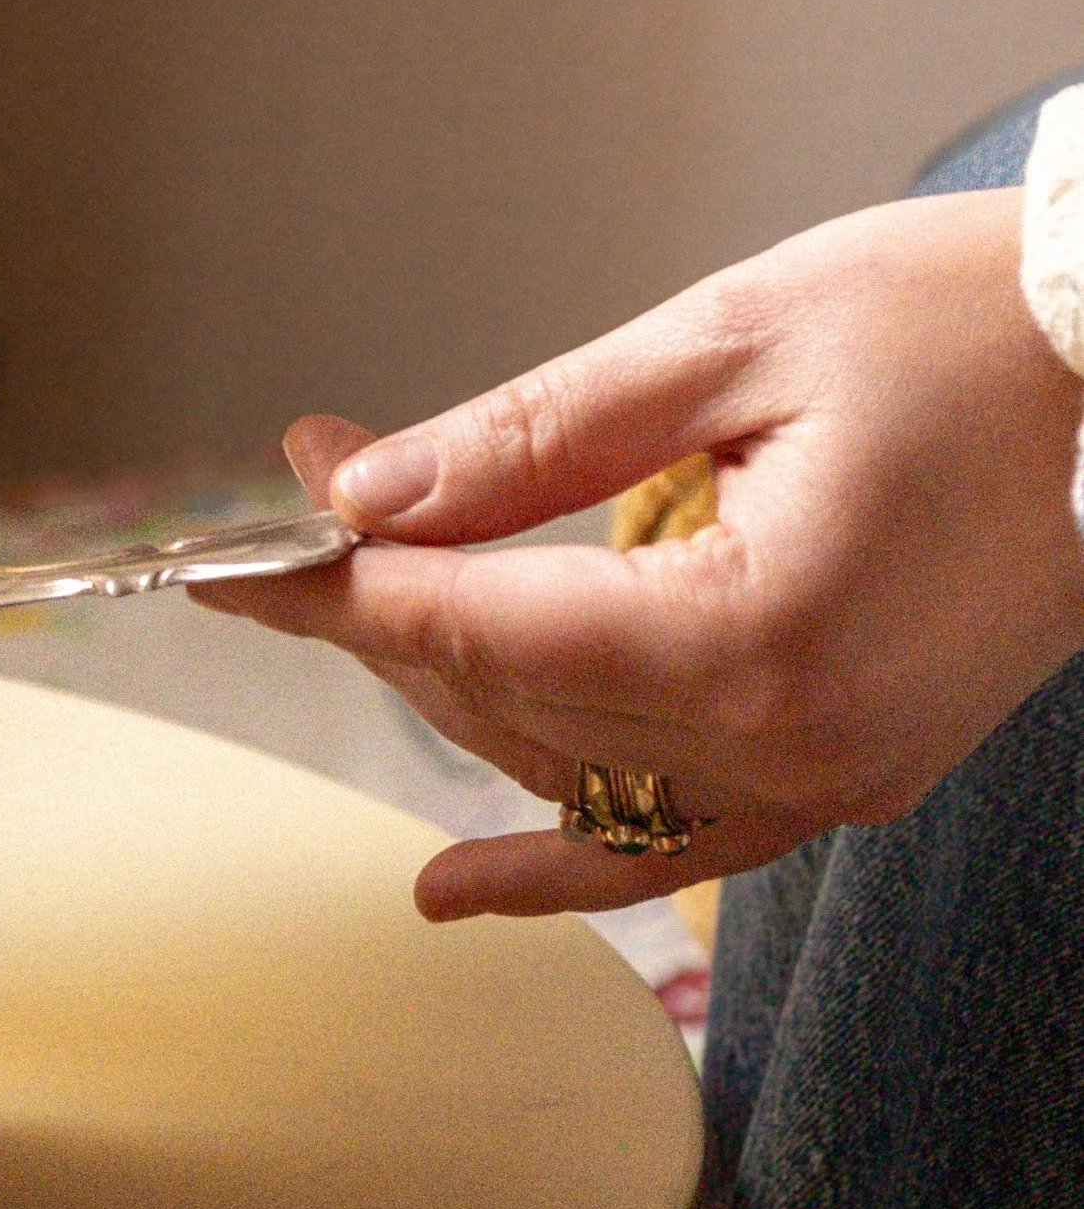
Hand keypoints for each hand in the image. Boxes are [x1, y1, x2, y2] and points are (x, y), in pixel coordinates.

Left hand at [204, 190, 1083, 919]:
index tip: (245, 536)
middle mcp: (794, 741)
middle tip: (313, 487)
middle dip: (387, 599)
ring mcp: (832, 777)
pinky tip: (455, 881)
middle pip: (509, 695)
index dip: (343, 578)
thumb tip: (374, 489)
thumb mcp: (728, 342)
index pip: (479, 625)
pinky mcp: (854, 771)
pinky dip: (564, 855)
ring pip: (571, 766)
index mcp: (756, 632)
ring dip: (454, 681)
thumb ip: (536, 435)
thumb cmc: (962, 328)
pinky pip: (678, 840)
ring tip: (363, 578)